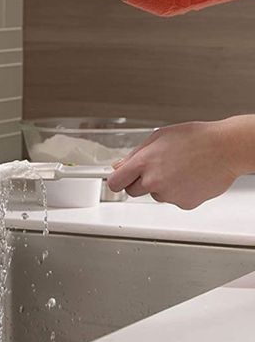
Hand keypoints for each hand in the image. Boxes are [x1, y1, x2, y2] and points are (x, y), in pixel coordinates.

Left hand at [107, 119, 247, 208]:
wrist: (225, 148)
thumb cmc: (195, 138)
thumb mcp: (158, 137)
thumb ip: (135, 154)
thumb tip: (119, 165)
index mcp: (144, 162)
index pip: (115, 182)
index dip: (116, 181)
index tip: (119, 180)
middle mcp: (154, 180)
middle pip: (132, 191)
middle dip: (139, 182)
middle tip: (155, 170)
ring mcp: (169, 194)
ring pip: (155, 195)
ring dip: (161, 186)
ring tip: (179, 169)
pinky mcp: (185, 203)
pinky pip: (174, 200)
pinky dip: (179, 192)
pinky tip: (189, 177)